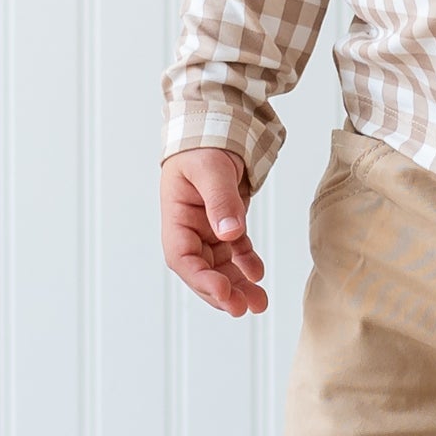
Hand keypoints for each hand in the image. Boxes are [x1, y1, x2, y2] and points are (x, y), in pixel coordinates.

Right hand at [164, 149, 269, 316]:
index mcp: (176, 216)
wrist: (218, 126)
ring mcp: (208, 228)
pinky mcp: (226, 223)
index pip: (183, 258)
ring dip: (237, 285)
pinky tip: (258, 274)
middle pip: (202, 270)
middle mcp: (189, 228)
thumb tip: (230, 232)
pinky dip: (247, 264)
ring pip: (221, 266)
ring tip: (258, 303)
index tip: (224, 293)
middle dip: (222, 292)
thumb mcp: (211, 168)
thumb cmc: (206, 143)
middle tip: (245, 308)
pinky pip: (235, 251)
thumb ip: (221, 200)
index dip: (201, 279)